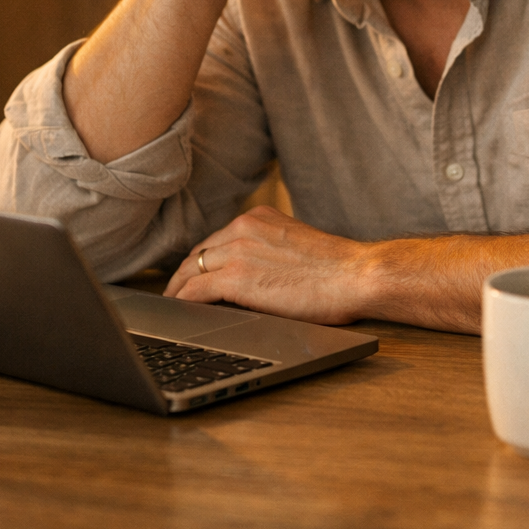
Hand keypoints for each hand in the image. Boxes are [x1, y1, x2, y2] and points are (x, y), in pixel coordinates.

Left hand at [164, 207, 372, 325]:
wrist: (355, 276)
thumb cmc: (336, 269)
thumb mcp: (294, 245)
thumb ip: (268, 249)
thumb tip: (252, 272)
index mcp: (258, 217)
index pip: (216, 240)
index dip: (201, 261)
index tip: (194, 275)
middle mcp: (243, 227)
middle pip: (199, 253)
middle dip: (185, 275)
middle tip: (175, 293)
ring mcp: (238, 250)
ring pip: (191, 271)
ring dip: (178, 289)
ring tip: (173, 305)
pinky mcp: (237, 277)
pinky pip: (195, 290)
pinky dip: (183, 301)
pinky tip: (180, 311)